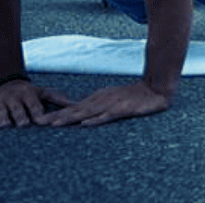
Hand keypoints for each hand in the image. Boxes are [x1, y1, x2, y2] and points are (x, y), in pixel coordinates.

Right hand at [0, 79, 73, 127]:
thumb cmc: (29, 92)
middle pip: (18, 110)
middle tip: (24, 123)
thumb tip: (75, 104)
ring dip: (5, 119)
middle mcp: (14, 98)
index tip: (40, 120)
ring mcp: (1, 102)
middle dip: (21, 117)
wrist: (6, 84)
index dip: (37, 112)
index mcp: (28, 93)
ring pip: (2, 113)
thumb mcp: (42, 92)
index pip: (34, 105)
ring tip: (7, 125)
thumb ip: (57, 98)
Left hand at [38, 79, 170, 126]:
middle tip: (40, 123)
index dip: (58, 113)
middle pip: (76, 110)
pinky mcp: (123, 109)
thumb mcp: (113, 98)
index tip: (41, 120)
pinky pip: (107, 116)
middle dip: (57, 116)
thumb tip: (82, 115)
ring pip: (87, 112)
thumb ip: (98, 105)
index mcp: (98, 98)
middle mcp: (102, 100)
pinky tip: (85, 124)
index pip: (75, 107)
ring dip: (70, 118)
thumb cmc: (135, 95)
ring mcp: (112, 104)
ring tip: (54, 124)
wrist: (156, 89)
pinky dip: (96, 119)